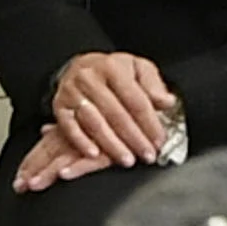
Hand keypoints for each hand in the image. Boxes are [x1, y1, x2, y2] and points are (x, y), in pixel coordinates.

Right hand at [23, 51, 186, 180]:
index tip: (159, 140)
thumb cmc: (113, 71)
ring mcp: (71, 92)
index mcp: (112, 67)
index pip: (135, 99)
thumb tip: (167, 101)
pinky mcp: (59, 106)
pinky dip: (81, 142)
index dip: (149, 123)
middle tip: (147, 155)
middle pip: (115, 113)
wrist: (80, 66)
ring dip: (112, 144)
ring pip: (94, 122)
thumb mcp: (138, 68)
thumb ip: (154, 85)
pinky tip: (94, 155)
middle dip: (134, 138)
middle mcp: (89, 78)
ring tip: (127, 159)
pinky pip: (69, 127)